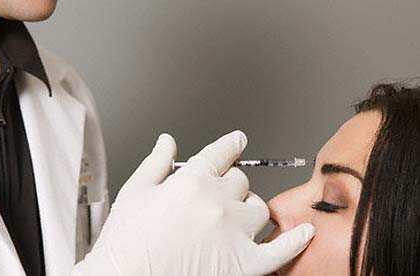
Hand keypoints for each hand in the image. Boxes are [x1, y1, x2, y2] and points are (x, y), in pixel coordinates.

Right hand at [72, 131, 313, 275]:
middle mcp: (216, 203)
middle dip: (230, 183)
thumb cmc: (126, 243)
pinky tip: (304, 233)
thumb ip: (156, 163)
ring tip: (236, 217)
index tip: (236, 141)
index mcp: (191, 182)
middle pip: (241, 180)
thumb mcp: (134, 192)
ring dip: (250, 209)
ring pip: (259, 209)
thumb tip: (167, 141)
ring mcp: (233, 234)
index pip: (220, 153)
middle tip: (218, 194)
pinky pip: (280, 250)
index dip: (230, 145)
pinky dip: (296, 241)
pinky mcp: (244, 264)